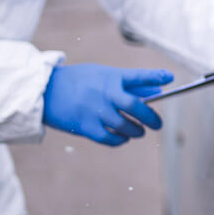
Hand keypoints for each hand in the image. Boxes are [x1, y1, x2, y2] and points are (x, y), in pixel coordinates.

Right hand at [42, 64, 171, 145]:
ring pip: (125, 125)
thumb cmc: (78, 81)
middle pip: (136, 107)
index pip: (138, 76)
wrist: (44, 91)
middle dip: (151, 117)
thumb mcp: (100, 75)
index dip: (155, 76)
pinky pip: (110, 138)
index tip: (169, 78)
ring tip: (141, 132)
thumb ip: (126, 85)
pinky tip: (124, 138)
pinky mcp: (85, 127)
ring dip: (137, 131)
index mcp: (109, 76)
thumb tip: (154, 93)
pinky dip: (120, 140)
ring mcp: (95, 111)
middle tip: (158, 124)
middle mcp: (104, 93)